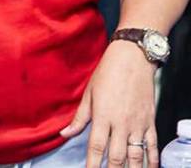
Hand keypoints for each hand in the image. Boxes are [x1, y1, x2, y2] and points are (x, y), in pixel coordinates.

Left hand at [59, 39, 158, 167]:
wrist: (132, 59)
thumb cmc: (107, 73)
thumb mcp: (88, 93)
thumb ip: (79, 118)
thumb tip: (64, 133)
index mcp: (103, 115)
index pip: (96, 147)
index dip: (91, 164)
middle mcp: (121, 123)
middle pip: (116, 156)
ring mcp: (138, 124)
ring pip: (136, 155)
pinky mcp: (150, 122)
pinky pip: (152, 145)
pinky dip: (152, 160)